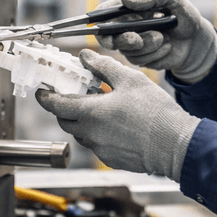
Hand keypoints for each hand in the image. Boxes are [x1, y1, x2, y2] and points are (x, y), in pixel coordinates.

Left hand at [35, 49, 199, 180]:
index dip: (46, 97)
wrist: (175, 144)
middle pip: (66, 121)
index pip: (56, 105)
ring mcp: (100, 150)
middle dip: (65, 108)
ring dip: (84, 122)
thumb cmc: (155, 112)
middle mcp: (91, 134)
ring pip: (82, 134)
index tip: (42, 92)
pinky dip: (100, 134)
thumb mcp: (129, 80)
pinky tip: (117, 126)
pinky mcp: (111, 160)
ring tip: (101, 109)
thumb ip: (103, 67)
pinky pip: (97, 146)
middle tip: (75, 96)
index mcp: (91, 113)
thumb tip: (85, 57)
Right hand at [95, 0, 216, 83]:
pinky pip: (140, 61)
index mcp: (128, 8)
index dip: (97, 23)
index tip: (105, 31)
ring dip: (147, 46)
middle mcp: (125, 26)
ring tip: (164, 38)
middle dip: (124, 39)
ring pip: (127, 51)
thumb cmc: (184, 15)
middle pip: (108, 37)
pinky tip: (168, 46)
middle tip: (137, 39)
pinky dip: (155, 54)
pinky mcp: (141, 59)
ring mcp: (132, 44)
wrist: (197, 41)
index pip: (102, 14)